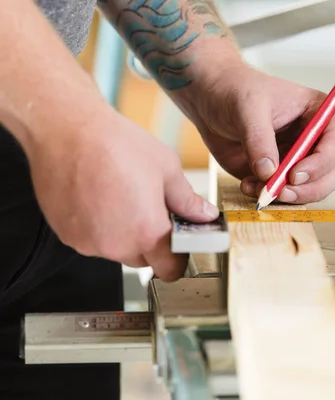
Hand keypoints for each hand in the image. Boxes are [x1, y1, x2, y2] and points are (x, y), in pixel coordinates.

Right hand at [27, 103, 218, 280]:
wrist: (66, 131)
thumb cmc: (113, 143)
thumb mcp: (165, 167)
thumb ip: (187, 199)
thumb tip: (203, 214)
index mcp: (147, 232)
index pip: (170, 269)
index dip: (178, 257)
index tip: (179, 243)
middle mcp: (116, 245)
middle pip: (143, 259)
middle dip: (150, 240)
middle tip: (148, 207)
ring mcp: (88, 242)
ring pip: (115, 249)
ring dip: (122, 233)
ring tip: (120, 195)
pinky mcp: (68, 235)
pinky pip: (91, 239)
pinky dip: (98, 226)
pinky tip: (98, 197)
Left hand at [191, 62, 334, 203]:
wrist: (210, 100)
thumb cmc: (235, 90)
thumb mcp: (247, 107)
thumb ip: (258, 139)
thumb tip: (268, 172)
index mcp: (317, 112)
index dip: (323, 161)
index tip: (295, 174)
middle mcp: (314, 138)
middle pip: (333, 172)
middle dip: (310, 187)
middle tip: (280, 191)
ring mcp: (298, 158)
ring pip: (313, 189)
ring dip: (288, 196)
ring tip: (258, 188)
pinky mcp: (279, 174)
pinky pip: (284, 194)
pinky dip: (269, 197)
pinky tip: (248, 185)